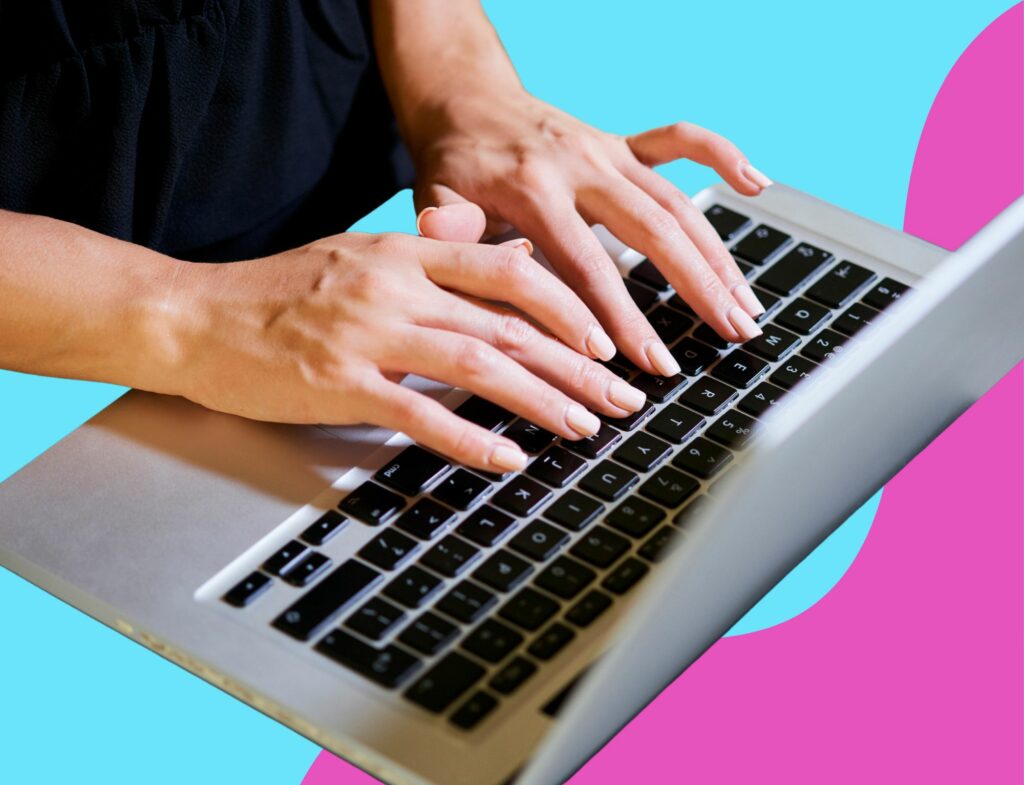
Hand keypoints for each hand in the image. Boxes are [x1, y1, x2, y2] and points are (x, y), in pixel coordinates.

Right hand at [166, 233, 648, 471]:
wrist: (195, 315)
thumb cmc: (279, 292)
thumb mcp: (362, 255)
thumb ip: (434, 257)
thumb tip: (507, 257)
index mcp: (405, 252)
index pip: (510, 271)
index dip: (569, 307)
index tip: (604, 341)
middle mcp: (396, 287)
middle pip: (510, 325)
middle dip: (578, 367)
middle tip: (622, 399)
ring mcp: (367, 335)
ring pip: (481, 366)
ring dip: (543, 400)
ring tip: (584, 429)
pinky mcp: (339, 385)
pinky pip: (422, 415)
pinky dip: (473, 440)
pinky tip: (510, 459)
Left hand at [407, 88, 770, 374]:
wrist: (464, 103)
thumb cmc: (452, 166)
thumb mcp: (434, 199)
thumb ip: (449, 228)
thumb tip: (457, 245)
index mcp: (533, 189)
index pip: (584, 264)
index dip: (617, 315)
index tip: (646, 360)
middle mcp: (580, 165)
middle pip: (652, 230)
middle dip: (696, 288)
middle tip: (730, 335)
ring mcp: (606, 151)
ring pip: (677, 200)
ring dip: (718, 253)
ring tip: (747, 305)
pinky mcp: (621, 142)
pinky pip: (678, 140)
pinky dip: (721, 154)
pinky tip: (756, 183)